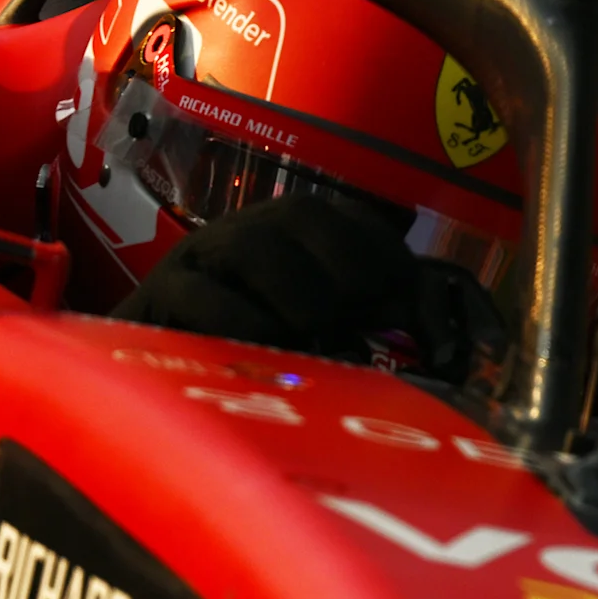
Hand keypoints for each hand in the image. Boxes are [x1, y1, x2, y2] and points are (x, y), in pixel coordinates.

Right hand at [112, 195, 504, 380]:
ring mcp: (201, 263)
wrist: (140, 382)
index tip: (407, 305)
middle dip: (343, 267)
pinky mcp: (158, 297)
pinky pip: (201, 294)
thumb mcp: (314, 344)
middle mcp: (248, 237)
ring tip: (309, 337)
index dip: (387, 259)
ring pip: (253, 244)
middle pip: (304, 216)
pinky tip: (259, 354)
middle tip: (355, 321)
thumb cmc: (242, 363)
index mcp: (293, 241)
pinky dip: (240, 323)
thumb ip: (377, 333)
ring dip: (295, 292)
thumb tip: (456, 348)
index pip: (353, 224)